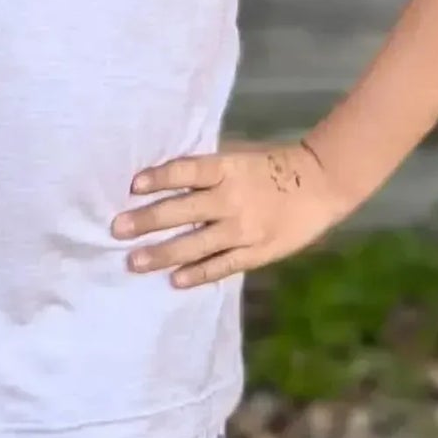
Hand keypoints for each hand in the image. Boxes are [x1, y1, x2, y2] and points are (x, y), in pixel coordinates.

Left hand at [111, 139, 345, 287]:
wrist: (320, 183)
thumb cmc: (271, 166)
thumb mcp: (238, 157)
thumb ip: (207, 172)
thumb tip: (163, 180)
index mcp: (227, 168)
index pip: (185, 172)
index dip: (159, 178)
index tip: (132, 186)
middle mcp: (231, 198)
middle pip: (182, 211)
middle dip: (146, 221)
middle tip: (117, 229)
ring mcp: (244, 228)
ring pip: (195, 244)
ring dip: (162, 254)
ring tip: (134, 262)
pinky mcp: (257, 251)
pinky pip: (222, 265)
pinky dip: (198, 274)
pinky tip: (175, 280)